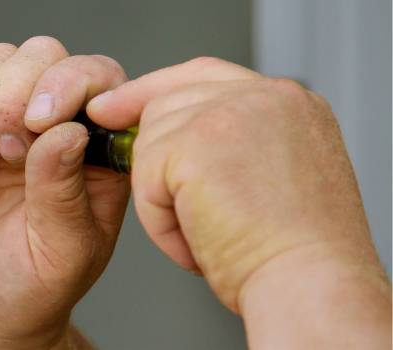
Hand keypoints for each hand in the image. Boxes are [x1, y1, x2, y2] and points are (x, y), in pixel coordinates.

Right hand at [0, 37, 127, 348]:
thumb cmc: (31, 291)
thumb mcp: (63, 252)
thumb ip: (65, 193)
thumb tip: (68, 132)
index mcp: (97, 153)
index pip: (97, 79)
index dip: (66, 84)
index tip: (37, 123)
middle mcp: (52, 131)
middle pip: (40, 57)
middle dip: (12, 96)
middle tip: (3, 154)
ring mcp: (2, 126)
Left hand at [89, 57, 390, 347]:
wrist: (309, 285)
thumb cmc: (296, 255)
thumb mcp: (276, 177)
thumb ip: (238, 143)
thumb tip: (174, 138)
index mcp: (290, 102)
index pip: (203, 75)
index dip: (153, 91)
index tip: (114, 109)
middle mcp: (265, 96)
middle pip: (167, 103)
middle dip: (152, 155)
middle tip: (182, 212)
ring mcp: (230, 113)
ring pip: (150, 142)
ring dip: (162, 198)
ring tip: (208, 233)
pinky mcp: (195, 142)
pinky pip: (144, 176)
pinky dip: (158, 220)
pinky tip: (196, 241)